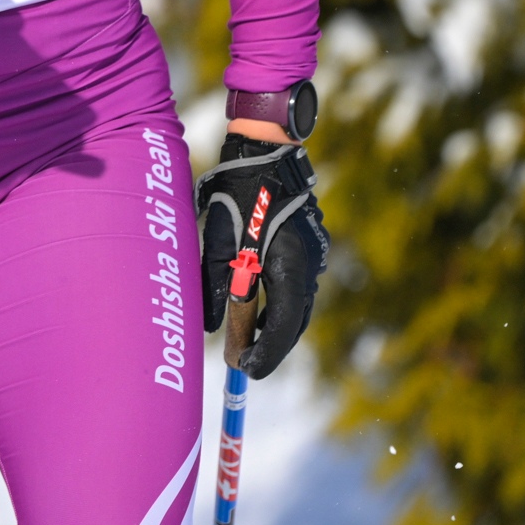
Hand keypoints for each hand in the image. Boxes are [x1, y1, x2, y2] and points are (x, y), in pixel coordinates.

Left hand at [195, 133, 327, 377]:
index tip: (248, 370)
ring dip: (275, 324)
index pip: (286, 324)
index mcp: (289, 265)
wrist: (264, 153)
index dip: (268, 352)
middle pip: (295, 319)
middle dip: (272, 345)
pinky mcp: (307, 244)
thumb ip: (214, 285)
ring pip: (297, 302)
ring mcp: (313, 254)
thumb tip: (212, 329)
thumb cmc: (236, 193)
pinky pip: (295, 284)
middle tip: (246, 362)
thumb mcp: (217, 240)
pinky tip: (259, 306)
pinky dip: (278, 301)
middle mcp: (308, 264)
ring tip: (249, 341)